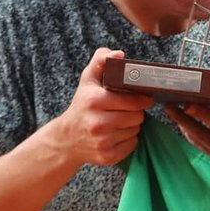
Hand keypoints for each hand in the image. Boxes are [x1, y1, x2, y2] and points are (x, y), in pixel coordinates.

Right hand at [52, 48, 155, 166]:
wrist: (67, 138)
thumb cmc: (82, 105)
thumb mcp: (88, 80)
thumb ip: (101, 61)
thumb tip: (118, 54)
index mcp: (94, 100)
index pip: (134, 100)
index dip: (141, 99)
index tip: (142, 97)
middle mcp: (97, 122)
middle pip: (138, 116)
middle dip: (136, 112)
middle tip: (127, 110)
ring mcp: (102, 141)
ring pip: (136, 130)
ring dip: (132, 125)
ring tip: (120, 121)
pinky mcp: (107, 156)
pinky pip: (133, 144)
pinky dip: (129, 140)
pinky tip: (117, 134)